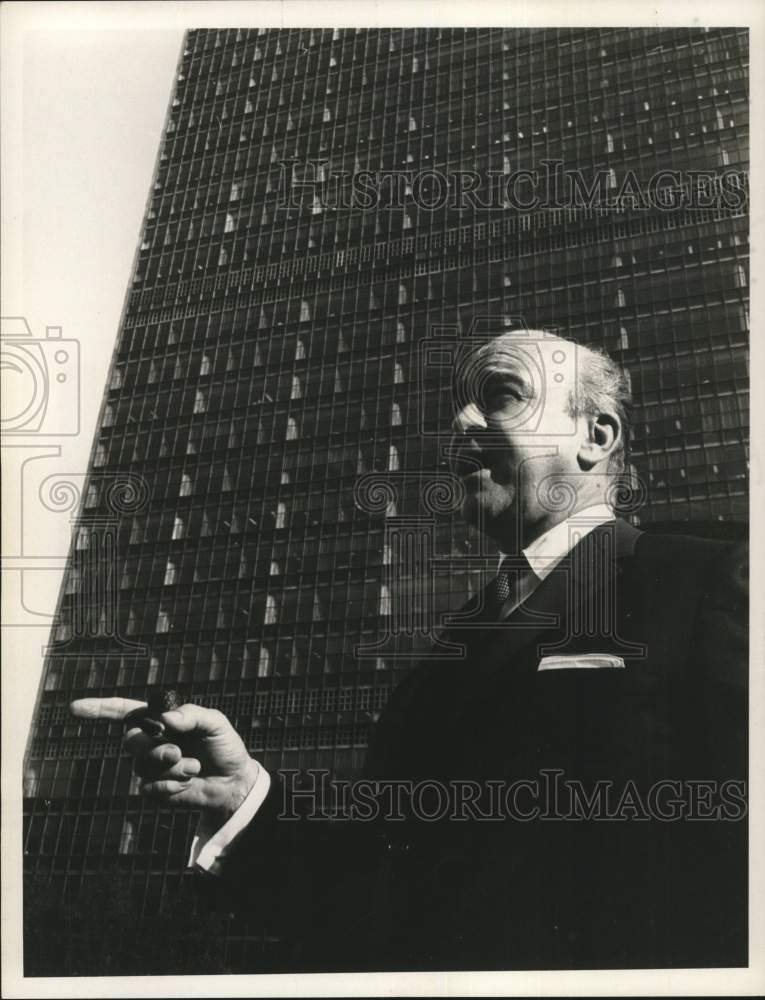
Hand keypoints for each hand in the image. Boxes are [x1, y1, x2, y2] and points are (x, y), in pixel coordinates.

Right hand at [69, 697, 259, 823]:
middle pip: (130, 740)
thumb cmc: (224, 746)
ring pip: (141, 765)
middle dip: (153, 747)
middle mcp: (150, 740)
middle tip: (177, 751)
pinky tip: (188, 782)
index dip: (98, 709)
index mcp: (160, 719)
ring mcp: (149, 765)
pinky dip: (172, 784)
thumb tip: (165, 718)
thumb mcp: (215, 723)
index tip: (75, 708)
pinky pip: (150, 787)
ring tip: (193, 767)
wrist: (232, 781)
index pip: (123, 711)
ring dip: (170, 767)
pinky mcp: (154, 788)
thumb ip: (192, 714)